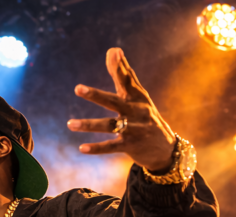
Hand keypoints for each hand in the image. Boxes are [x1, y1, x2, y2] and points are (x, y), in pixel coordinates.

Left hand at [68, 48, 176, 171]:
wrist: (165, 147)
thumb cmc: (146, 117)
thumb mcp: (137, 96)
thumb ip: (124, 75)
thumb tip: (113, 49)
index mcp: (138, 97)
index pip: (127, 79)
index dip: (120, 66)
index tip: (113, 52)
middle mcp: (136, 111)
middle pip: (114, 102)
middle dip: (96, 95)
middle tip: (77, 88)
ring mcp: (134, 129)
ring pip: (109, 126)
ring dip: (89, 125)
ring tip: (70, 124)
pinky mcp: (131, 146)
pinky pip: (111, 146)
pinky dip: (96, 148)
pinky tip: (81, 148)